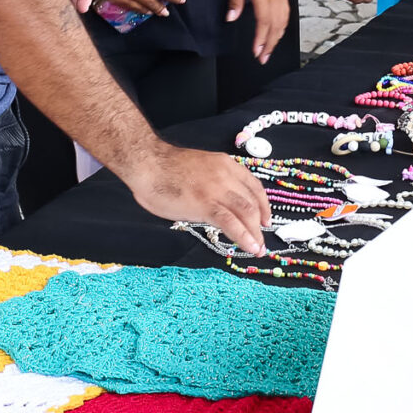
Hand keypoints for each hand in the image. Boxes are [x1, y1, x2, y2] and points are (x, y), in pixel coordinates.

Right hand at [116, 144, 270, 255]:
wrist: (147, 163)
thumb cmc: (165, 168)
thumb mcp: (199, 168)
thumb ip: (214, 183)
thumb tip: (218, 204)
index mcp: (225, 164)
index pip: (253, 186)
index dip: (263, 205)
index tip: (265, 219)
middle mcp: (226, 175)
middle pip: (252, 202)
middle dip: (260, 224)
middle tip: (261, 240)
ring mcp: (217, 190)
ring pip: (246, 213)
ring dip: (255, 233)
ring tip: (258, 249)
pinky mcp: (206, 204)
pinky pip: (230, 223)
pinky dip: (244, 236)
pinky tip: (249, 246)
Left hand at [226, 0, 289, 60]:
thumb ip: (235, 1)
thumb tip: (231, 19)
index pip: (264, 21)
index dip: (261, 38)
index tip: (256, 52)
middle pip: (276, 24)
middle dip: (270, 43)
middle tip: (263, 58)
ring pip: (283, 19)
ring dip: (277, 36)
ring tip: (270, 49)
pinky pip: (286, 11)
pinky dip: (282, 25)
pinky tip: (278, 31)